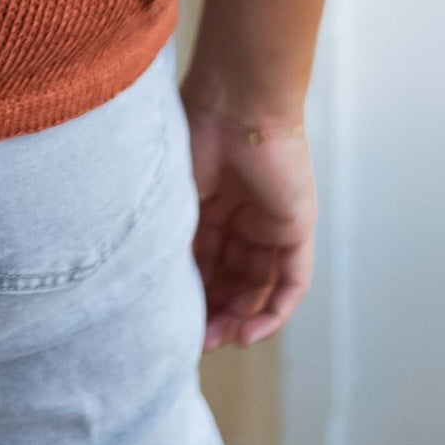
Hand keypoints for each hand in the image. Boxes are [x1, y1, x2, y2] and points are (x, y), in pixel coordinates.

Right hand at [182, 88, 316, 352]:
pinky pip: (291, 282)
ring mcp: (270, 226)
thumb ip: (170, 237)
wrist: (235, 102)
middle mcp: (240, 220)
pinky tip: (247, 333)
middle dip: (211, 315)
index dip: (187, 296)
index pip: (201, 265)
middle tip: (191, 342)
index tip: (165, 323)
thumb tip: (147, 286)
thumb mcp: (174, 196)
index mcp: (208, 207)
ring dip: (239, 320)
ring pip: (258, 288)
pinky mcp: (296, 230)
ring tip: (214, 341)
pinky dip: (273, 312)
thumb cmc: (195, 135)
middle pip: (229, 282)